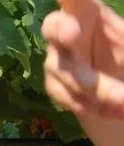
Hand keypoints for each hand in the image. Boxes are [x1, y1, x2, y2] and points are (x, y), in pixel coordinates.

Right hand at [42, 0, 123, 118]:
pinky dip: (93, 106)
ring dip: (97, 89)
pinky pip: (68, 97)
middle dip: (61, 31)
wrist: (116, 90)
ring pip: (68, 73)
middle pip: (53, 27)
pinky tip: (116, 111)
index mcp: (86, 11)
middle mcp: (65, 31)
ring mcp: (56, 60)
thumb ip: (123, 39)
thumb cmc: (122, 56)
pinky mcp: (54, 85)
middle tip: (72, 33)